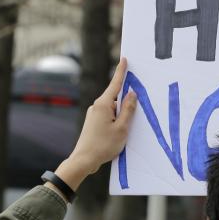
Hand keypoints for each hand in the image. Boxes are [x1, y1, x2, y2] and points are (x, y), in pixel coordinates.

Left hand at [56, 58, 136, 189]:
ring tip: (124, 131)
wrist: (84, 160)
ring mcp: (94, 114)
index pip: (115, 84)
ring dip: (122, 115)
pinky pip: (109, 116)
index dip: (121, 72)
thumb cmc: (104, 145)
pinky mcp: (93, 122)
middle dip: (126, 101)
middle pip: (116, 97)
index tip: (124, 59)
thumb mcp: (122, 128)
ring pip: (113, 109)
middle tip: (134, 111)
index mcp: (103, 105)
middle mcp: (97, 106)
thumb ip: (128, 110)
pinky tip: (119, 133)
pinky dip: (116, 120)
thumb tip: (132, 94)